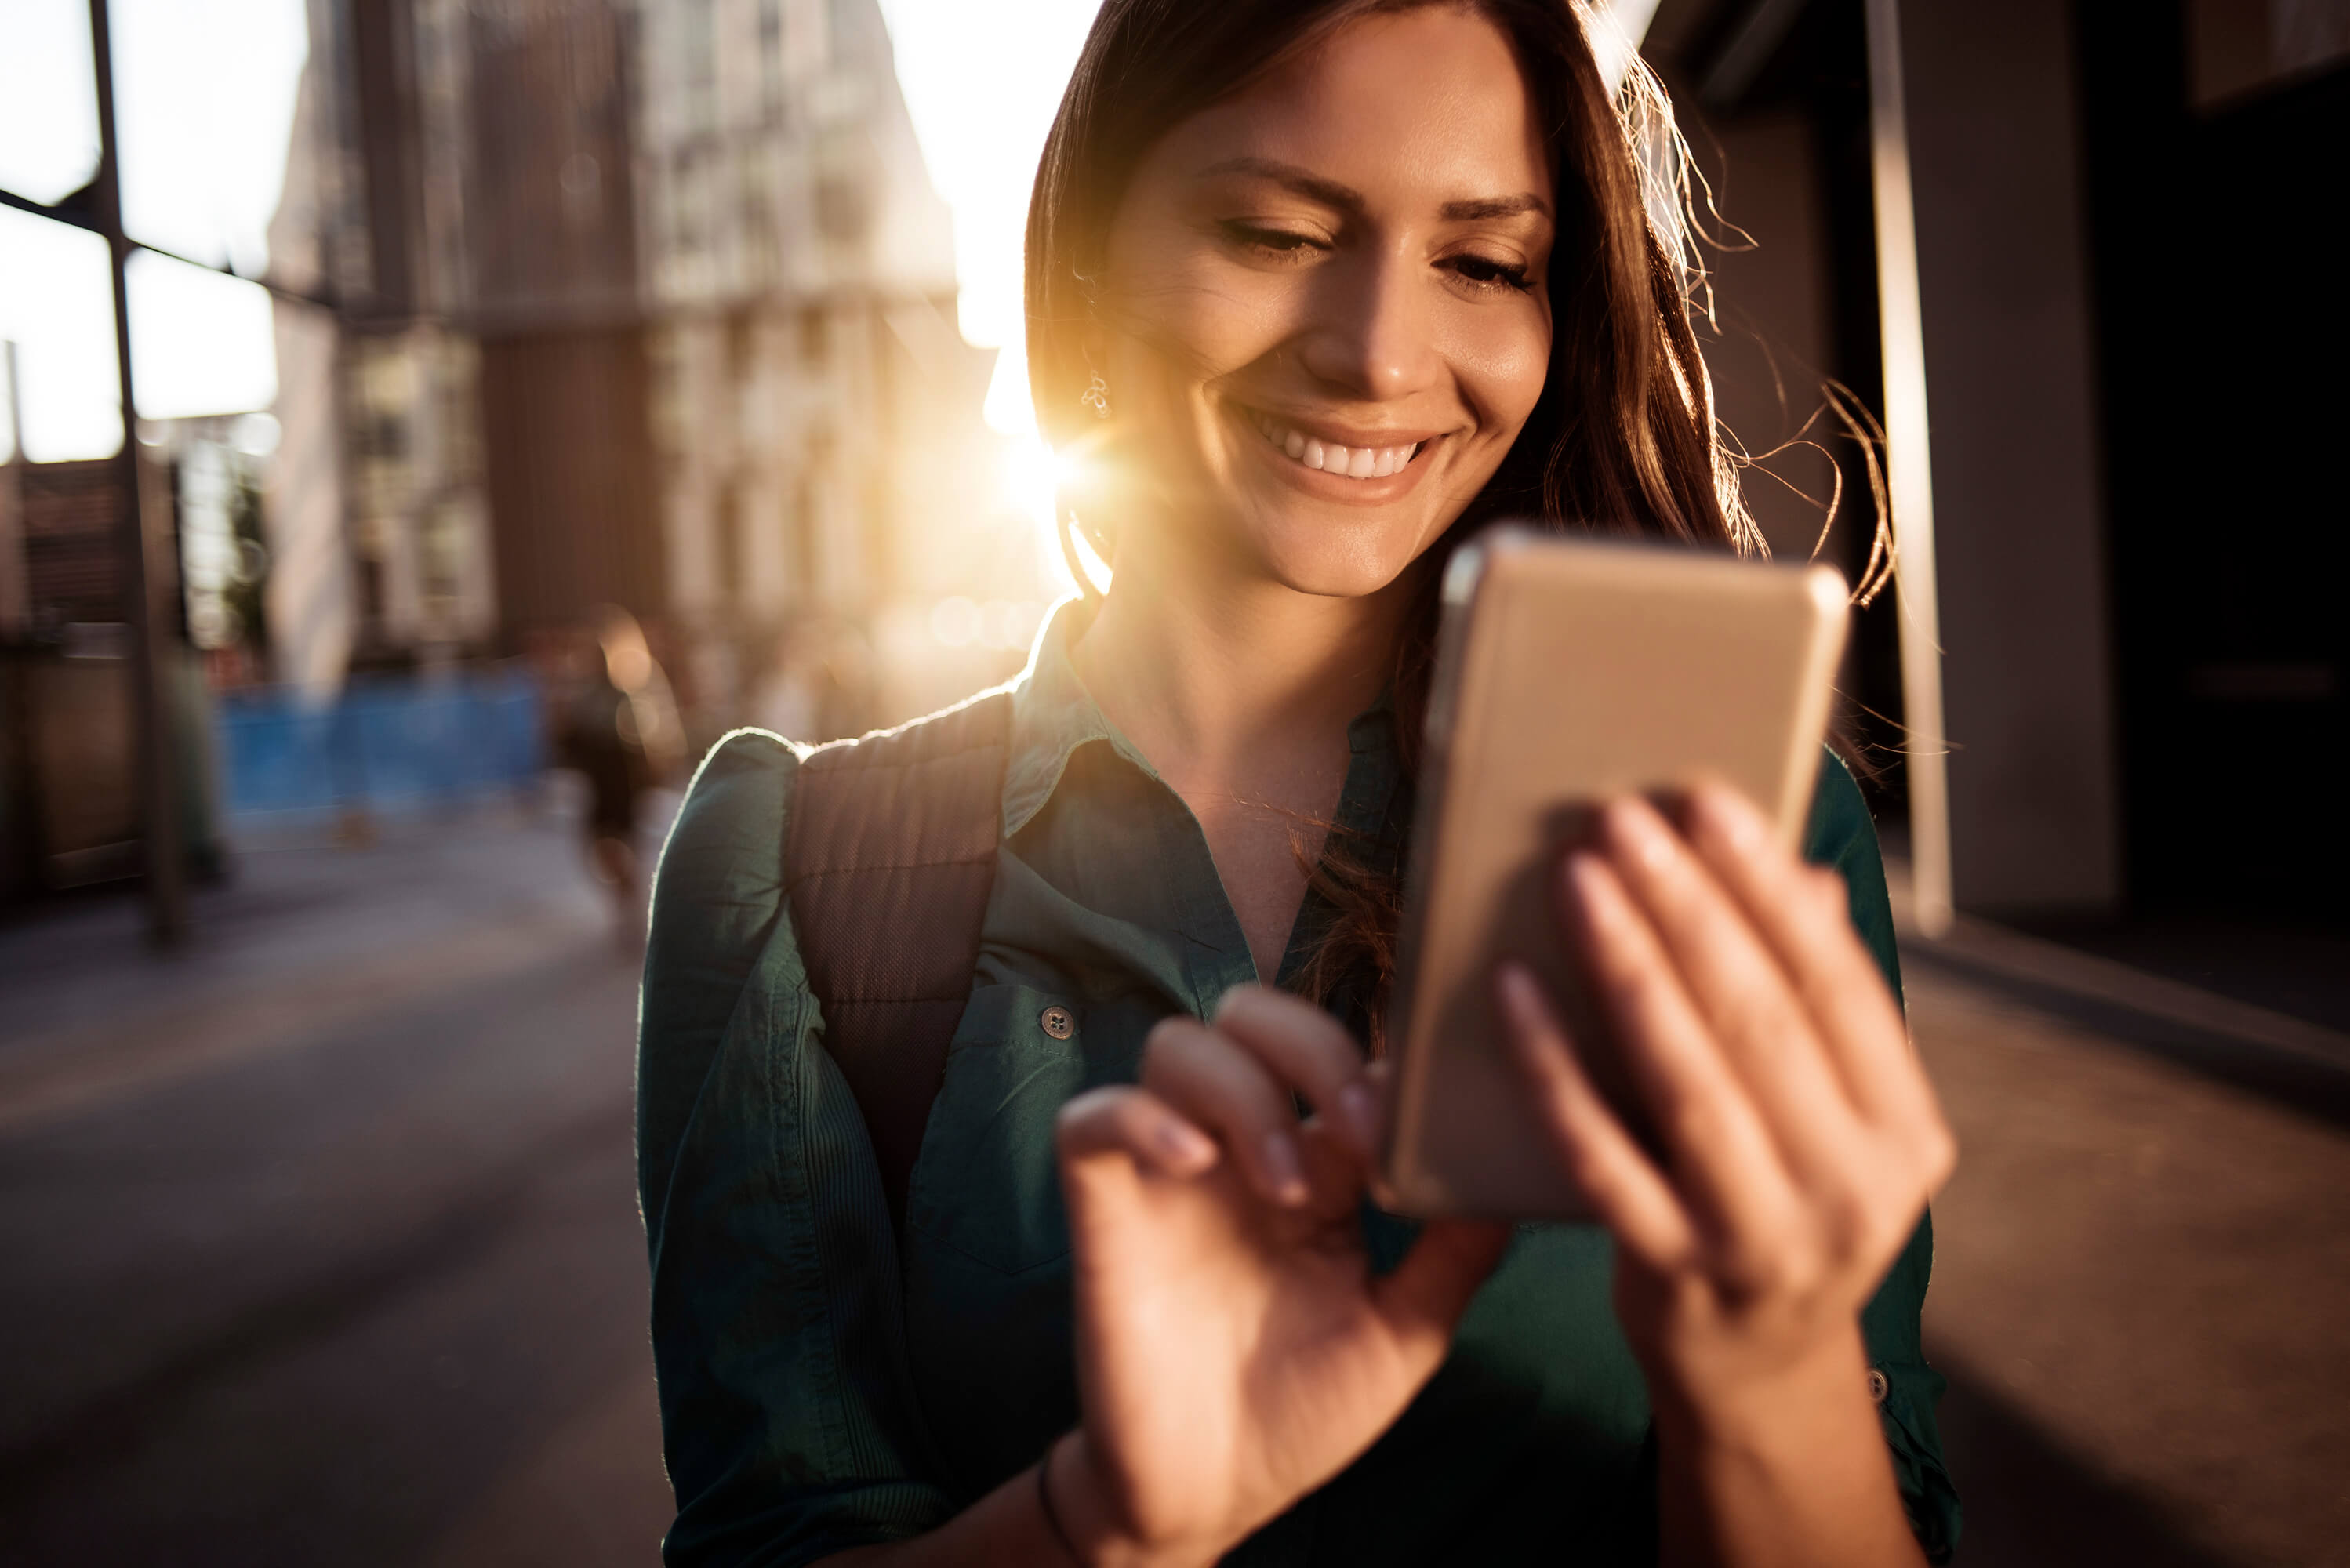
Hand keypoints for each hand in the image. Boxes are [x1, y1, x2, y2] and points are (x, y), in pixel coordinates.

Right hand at [1052, 987, 1509, 1566]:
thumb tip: (1517, 1170)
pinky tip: (1196, 1166)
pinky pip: (1092, 1117)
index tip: (1427, 1115)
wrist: (1214, 1492)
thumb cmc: (1305, 1411)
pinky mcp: (1104, 1205)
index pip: (1340, 1051)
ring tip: (1288, 1187)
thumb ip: (1456, 1252)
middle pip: (1254, 1013)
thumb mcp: (1404, 1332)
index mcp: (1318, 1162)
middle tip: (1363, 1129)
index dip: (1383, 1058)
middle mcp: (1239, 1147)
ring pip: (1180, 1044)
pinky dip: (1141, 1118)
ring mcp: (1168, 1170)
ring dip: (1244, 1093)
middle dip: (1314, 1047)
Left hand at [1497, 782, 1954, 1430]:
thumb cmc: (1782, 1204)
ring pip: (1685, 1081)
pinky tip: (1511, 993)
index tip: (1709, 802)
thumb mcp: (1829, 1119)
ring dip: (1625, 966)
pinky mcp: (1671, 1272)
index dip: (1770, 888)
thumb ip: (1815, 1007)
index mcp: (1905, 1135)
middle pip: (1759, 1021)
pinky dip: (1551, 1067)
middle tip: (1621, 818)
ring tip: (1576, 879)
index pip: (1838, 987)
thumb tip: (1798, 870)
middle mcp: (1851, 1191)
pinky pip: (1597, 1151)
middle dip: (1687, 907)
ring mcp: (1762, 1239)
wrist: (1755, 1367)